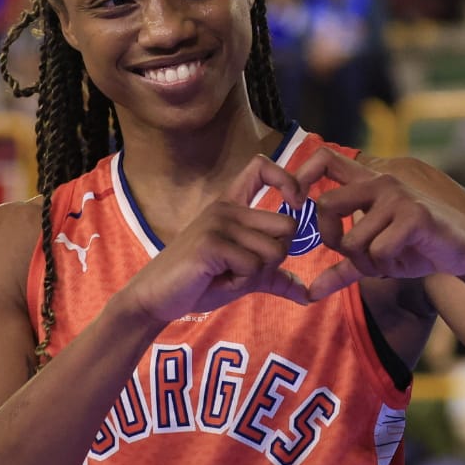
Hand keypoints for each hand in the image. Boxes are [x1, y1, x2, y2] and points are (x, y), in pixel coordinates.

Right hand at [109, 155, 311, 326]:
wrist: (157, 297)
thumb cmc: (199, 282)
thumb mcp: (242, 276)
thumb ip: (272, 276)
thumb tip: (307, 293)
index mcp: (231, 205)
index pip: (262, 166)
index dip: (288, 179)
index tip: (295, 202)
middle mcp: (226, 207)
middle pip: (287, 226)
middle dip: (275, 258)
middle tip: (242, 268)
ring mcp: (218, 222)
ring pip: (273, 251)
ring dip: (254, 275)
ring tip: (224, 275)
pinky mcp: (211, 243)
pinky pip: (253, 268)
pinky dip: (240, 284)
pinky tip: (216, 280)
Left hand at [298, 149, 464, 298]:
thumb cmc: (417, 248)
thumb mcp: (374, 257)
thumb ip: (342, 269)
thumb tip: (310, 293)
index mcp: (367, 183)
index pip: (324, 158)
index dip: (300, 176)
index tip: (296, 206)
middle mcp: (380, 181)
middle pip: (326, 204)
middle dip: (331, 238)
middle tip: (354, 254)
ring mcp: (397, 196)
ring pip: (352, 239)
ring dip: (366, 262)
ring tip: (387, 260)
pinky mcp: (414, 215)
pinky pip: (378, 250)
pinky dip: (386, 265)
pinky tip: (403, 260)